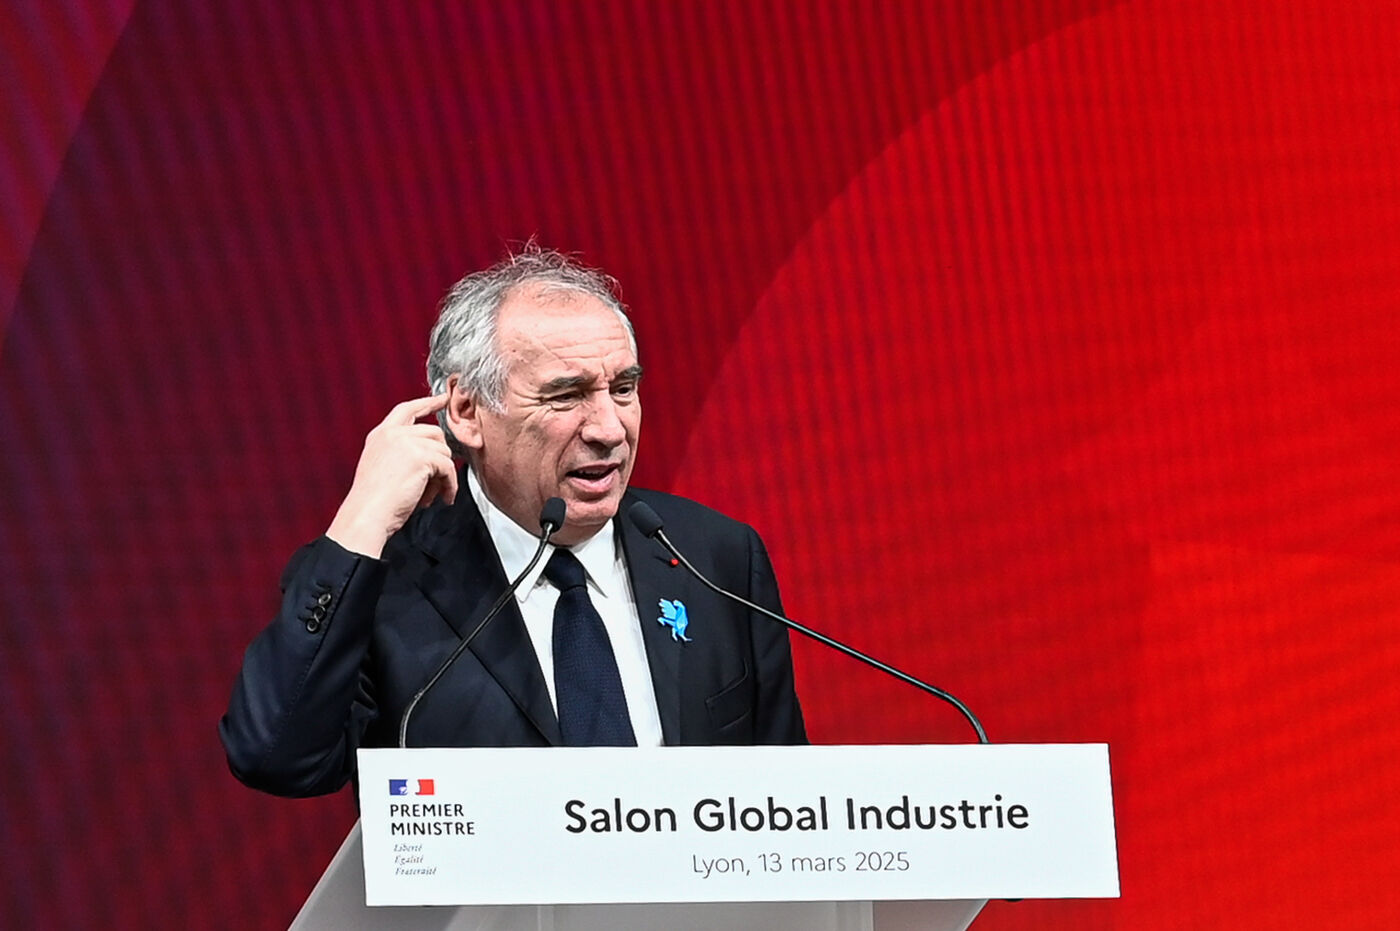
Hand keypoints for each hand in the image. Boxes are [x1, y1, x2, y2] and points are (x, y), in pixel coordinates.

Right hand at [326, 394, 457, 556]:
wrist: (367, 515)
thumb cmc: (374, 501)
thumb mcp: (382, 466)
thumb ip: (402, 452)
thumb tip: (435, 454)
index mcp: (381, 434)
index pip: (407, 409)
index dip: (427, 402)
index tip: (443, 398)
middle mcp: (393, 433)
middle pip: (434, 434)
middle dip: (440, 458)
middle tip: (435, 483)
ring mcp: (407, 442)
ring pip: (444, 452)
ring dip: (443, 477)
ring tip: (431, 496)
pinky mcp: (421, 457)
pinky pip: (448, 469)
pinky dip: (450, 486)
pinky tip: (444, 499)